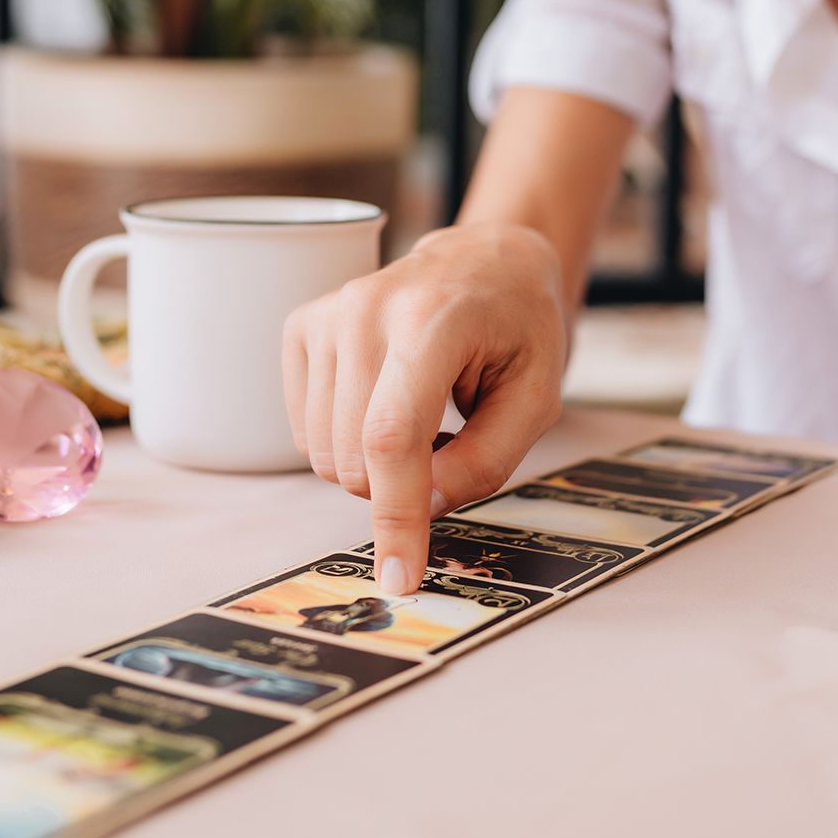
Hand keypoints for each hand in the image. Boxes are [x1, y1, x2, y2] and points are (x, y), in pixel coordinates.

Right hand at [282, 222, 567, 594]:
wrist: (486, 260)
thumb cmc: (519, 330)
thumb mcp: (536, 399)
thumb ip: (485, 462)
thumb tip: (420, 507)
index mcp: (432, 320)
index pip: (392, 437)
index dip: (394, 516)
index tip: (400, 578)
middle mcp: (365, 308)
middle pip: (352, 457)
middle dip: (399, 486)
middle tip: (449, 444)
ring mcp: (326, 313)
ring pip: (321, 453)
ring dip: (373, 464)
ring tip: (422, 415)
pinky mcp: (301, 326)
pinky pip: (304, 431)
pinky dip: (346, 440)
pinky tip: (386, 402)